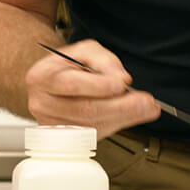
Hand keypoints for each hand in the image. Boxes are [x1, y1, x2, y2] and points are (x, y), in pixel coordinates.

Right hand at [24, 39, 158, 138]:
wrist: (48, 85)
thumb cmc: (65, 67)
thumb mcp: (82, 51)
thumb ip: (102, 59)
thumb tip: (121, 78)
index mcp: (42, 77)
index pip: (72, 84)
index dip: (99, 86)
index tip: (122, 83)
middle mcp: (43, 104)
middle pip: (85, 110)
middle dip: (120, 106)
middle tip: (145, 102)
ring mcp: (52, 125)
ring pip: (92, 125)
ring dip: (123, 118)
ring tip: (146, 108)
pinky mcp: (65, 138)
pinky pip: (95, 133)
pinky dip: (116, 125)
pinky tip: (130, 115)